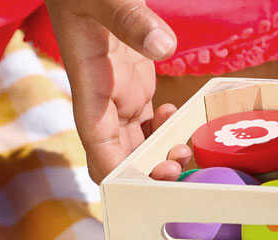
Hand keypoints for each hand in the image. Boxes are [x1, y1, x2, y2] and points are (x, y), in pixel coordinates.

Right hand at [46, 0, 192, 181]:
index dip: (120, 177)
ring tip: (187, 149)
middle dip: (147, 173)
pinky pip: (149, 125)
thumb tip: (163, 46)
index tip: (150, 182)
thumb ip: (130, 19)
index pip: (99, 150)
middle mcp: (103, 100)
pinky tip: (183, 120)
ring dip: (159, 158)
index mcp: (90, 88)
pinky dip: (166, 133)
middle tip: (180, 164)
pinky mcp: (134, 85)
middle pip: (120, 159)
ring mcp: (119, 95)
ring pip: (136, 146)